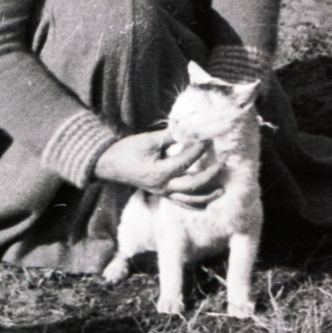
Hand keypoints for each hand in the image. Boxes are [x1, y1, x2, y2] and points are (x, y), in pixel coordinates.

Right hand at [95, 130, 223, 204]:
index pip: (185, 161)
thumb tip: (190, 128)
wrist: (109, 164)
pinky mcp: (162, 193)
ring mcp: (162, 193)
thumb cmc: (127, 150)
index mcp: (158, 172)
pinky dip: (195, 204)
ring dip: (207, 196)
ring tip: (222, 190)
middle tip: (222, 164)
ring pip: (189, 200)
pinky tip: (206, 203)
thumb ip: (171, 136)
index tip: (209, 139)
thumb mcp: (148, 140)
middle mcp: (162, 187)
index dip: (199, 149)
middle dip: (210, 176)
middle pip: (192, 186)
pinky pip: (181, 203)